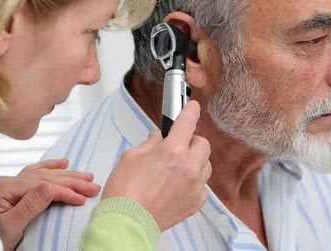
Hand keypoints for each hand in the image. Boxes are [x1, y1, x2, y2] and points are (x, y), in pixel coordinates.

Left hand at [0, 159, 100, 250]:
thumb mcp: (10, 226)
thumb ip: (30, 205)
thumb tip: (50, 187)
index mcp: (8, 188)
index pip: (44, 186)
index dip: (65, 191)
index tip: (82, 198)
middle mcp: (10, 181)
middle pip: (46, 177)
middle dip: (72, 181)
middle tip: (93, 186)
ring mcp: (12, 183)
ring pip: (44, 174)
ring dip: (66, 174)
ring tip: (86, 176)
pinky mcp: (14, 188)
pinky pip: (35, 172)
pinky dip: (50, 167)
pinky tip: (63, 163)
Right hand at [102, 101, 210, 230]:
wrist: (126, 222)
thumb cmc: (124, 190)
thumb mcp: (131, 157)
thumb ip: (149, 144)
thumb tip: (157, 137)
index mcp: (172, 151)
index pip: (188, 122)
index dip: (190, 111)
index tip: (192, 107)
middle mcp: (189, 167)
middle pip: (203, 144)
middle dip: (191, 141)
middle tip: (177, 145)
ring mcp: (195, 186)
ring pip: (206, 165)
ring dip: (195, 161)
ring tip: (178, 167)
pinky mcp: (195, 203)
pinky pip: (202, 187)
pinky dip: (193, 183)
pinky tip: (178, 185)